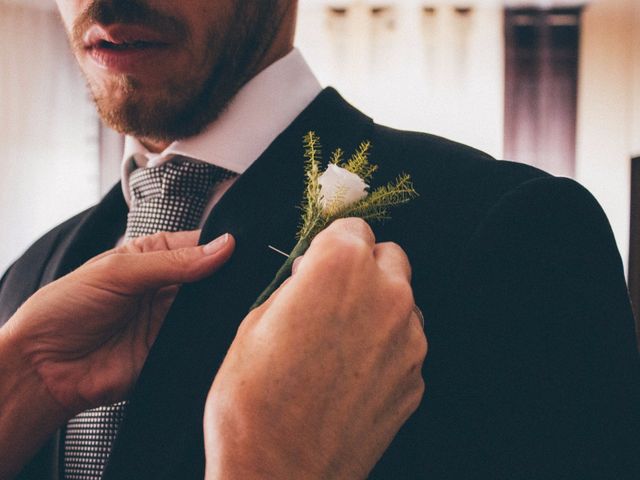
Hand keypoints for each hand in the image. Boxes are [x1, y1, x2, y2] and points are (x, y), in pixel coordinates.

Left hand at [4, 230, 233, 415]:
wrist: (43, 368)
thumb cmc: (64, 309)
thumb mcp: (117, 271)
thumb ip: (172, 262)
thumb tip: (222, 247)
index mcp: (151, 257)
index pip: (198, 245)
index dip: (221, 245)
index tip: (242, 248)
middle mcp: (165, 287)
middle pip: (211, 277)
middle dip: (226, 277)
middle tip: (242, 277)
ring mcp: (170, 319)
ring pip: (211, 309)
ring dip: (221, 306)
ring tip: (230, 300)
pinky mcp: (172, 350)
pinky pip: (202, 340)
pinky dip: (214, 336)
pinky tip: (220, 327)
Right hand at [204, 218, 426, 479]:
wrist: (278, 474)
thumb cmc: (253, 403)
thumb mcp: (254, 323)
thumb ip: (295, 286)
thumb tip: (310, 277)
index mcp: (340, 268)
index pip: (354, 227)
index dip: (332, 243)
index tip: (322, 258)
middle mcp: (386, 295)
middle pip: (388, 257)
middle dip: (362, 268)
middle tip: (331, 296)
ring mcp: (409, 339)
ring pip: (402, 300)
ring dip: (377, 307)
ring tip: (340, 340)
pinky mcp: (417, 378)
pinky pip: (405, 343)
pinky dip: (386, 347)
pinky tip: (352, 373)